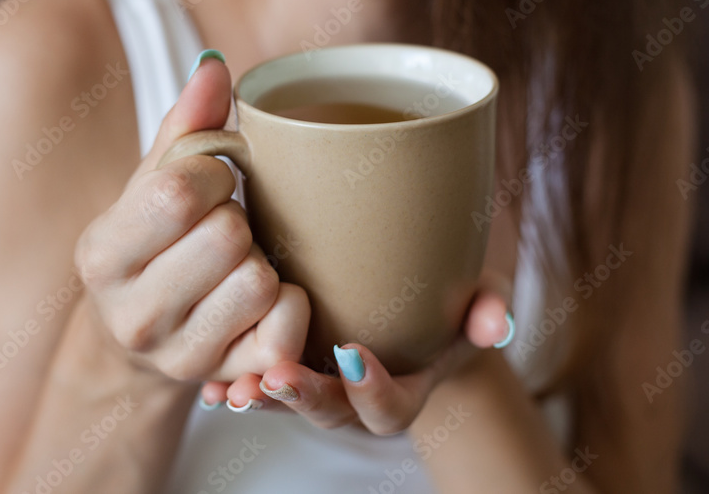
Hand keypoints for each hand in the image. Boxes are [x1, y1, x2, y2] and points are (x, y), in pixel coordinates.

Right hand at [74, 55, 310, 382]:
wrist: (137, 342)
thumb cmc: (152, 246)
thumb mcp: (150, 188)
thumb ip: (184, 127)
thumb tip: (215, 68)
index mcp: (102, 255)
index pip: (178, 195)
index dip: (213, 176)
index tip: (211, 182)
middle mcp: (133, 316)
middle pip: (227, 238)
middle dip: (237, 219)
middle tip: (225, 226)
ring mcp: (179, 356)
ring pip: (259, 283)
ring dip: (261, 262)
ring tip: (239, 263)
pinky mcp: (225, 381)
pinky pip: (284, 333)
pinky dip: (290, 306)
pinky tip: (264, 298)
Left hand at [201, 287, 511, 431]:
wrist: (419, 306)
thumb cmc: (453, 301)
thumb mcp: (480, 295)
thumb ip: (490, 308)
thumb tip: (497, 324)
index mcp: (405, 390)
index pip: (390, 408)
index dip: (374, 388)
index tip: (355, 353)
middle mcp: (358, 399)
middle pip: (331, 412)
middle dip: (303, 397)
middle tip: (278, 377)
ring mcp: (321, 386)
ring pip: (288, 404)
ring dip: (260, 398)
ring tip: (234, 389)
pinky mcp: (291, 367)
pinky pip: (261, 386)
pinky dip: (235, 386)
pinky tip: (211, 383)